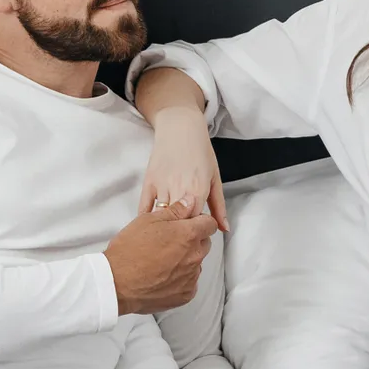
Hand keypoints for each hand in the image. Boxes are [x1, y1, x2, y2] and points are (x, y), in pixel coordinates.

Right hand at [103, 197, 216, 315]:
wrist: (117, 283)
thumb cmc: (129, 250)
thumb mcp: (148, 221)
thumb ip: (175, 211)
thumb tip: (190, 202)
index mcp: (188, 235)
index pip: (209, 224)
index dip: (199, 221)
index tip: (189, 224)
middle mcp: (194, 256)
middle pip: (204, 244)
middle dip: (193, 240)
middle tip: (171, 242)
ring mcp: (191, 277)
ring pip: (196, 264)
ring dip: (186, 260)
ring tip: (163, 261)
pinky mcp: (185, 295)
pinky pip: (190, 283)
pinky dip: (181, 279)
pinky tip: (163, 276)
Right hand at [138, 107, 227, 232]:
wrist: (180, 128)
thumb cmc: (201, 152)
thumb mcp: (215, 178)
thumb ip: (218, 206)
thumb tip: (224, 228)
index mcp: (198, 191)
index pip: (196, 224)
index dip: (196, 234)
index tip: (196, 237)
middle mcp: (179, 190)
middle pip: (178, 224)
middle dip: (180, 235)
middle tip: (182, 240)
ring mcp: (161, 186)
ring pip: (161, 217)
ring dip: (164, 228)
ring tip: (167, 236)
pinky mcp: (148, 182)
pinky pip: (144, 207)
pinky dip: (147, 219)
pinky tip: (150, 228)